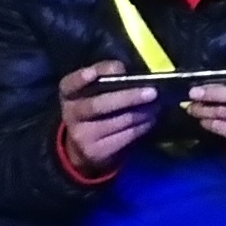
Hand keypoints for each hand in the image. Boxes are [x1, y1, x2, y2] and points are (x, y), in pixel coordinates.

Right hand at [55, 58, 168, 175]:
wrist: (84, 147)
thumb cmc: (95, 109)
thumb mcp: (94, 91)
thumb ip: (106, 75)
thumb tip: (125, 73)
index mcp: (68, 94)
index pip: (70, 84)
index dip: (81, 78)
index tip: (93, 73)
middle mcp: (71, 114)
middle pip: (98, 105)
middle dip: (127, 97)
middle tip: (152, 92)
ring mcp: (81, 136)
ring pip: (117, 121)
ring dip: (142, 112)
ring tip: (157, 105)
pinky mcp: (96, 152)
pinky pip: (126, 136)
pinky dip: (142, 126)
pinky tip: (151, 119)